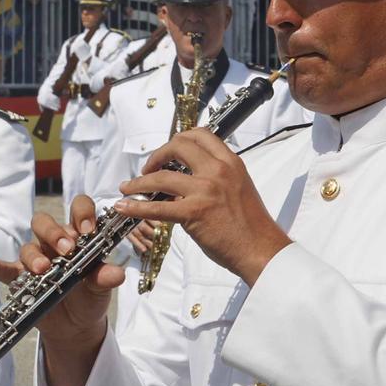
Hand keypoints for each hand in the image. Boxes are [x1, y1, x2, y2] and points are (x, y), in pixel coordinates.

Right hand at [0, 194, 120, 385]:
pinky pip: (5, 270)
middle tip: (66, 249)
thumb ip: (105, 278)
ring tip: (43, 270)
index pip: (78, 210)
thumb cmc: (90, 297)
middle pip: (44, 223)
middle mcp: (53, 244)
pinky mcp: (21, 280)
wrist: (77, 326)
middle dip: (53, 232)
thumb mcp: (101, 288)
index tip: (88, 230)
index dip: (82, 213)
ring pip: (27, 246)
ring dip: (34, 255)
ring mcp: (35, 261)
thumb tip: (117, 274)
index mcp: (77, 237)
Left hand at [116, 129, 288, 283]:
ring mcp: (205, 190)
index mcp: (231, 163)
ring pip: (161, 177)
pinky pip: (157, 207)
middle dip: (156, 156)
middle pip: (178, 146)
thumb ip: (216, 177)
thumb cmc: (251, 225)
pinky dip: (135, 207)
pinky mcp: (194, 212)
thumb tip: (187, 178)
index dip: (178, 140)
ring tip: (128, 188)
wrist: (262, 250)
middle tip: (147, 169)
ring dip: (138, 183)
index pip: (200, 135)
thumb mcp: (238, 188)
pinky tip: (124, 208)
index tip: (167, 152)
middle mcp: (218, 171)